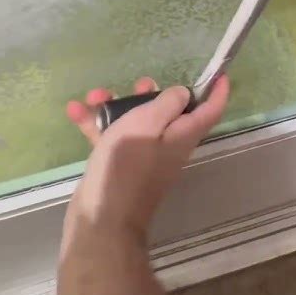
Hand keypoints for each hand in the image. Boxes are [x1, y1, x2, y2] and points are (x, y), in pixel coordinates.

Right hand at [64, 76, 228, 244]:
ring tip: (94, 95)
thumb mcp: (147, 125)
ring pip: (135, 122)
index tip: (220, 75)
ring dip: (115, 106)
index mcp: (181, 136)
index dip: (217, 92)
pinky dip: (96, 124)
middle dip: (151, 94)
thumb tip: (183, 94)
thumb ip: (167, 105)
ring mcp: (143, 157)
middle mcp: (167, 146)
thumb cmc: (126, 166)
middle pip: (168, 113)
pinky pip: (112, 136)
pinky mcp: (119, 165)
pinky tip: (75, 111)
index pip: (210, 112)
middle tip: (137, 84)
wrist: (100, 218)